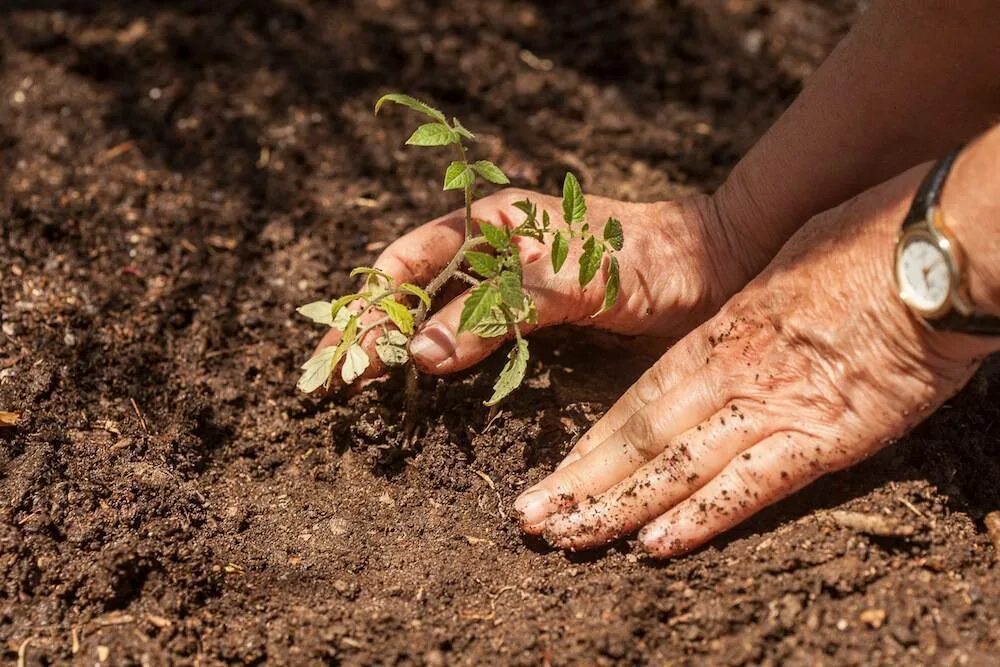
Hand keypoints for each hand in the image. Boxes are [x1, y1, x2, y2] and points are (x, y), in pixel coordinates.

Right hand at [310, 187, 764, 381]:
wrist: (707, 271)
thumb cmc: (641, 260)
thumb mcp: (564, 282)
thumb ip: (494, 312)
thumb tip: (419, 353)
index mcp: (491, 221)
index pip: (407, 260)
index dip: (369, 304)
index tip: (341, 350)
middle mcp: (491, 247)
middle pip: (412, 288)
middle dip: (372, 330)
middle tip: (334, 379)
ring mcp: (509, 281)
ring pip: (437, 313)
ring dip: (400, 346)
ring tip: (364, 384)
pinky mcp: (531, 313)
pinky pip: (472, 333)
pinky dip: (443, 357)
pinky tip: (425, 380)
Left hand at [516, 164, 999, 556]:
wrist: (934, 248)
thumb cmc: (866, 241)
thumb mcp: (785, 266)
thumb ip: (750, 314)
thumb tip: (733, 331)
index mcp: (719, 332)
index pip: (635, 399)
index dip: (589, 444)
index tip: (552, 476)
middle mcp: (730, 373)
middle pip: (638, 437)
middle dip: (580, 484)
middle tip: (529, 520)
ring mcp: (772, 406)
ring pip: (676, 466)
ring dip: (617, 509)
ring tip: (567, 541)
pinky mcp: (826, 437)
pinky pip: (752, 486)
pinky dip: (702, 518)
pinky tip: (654, 546)